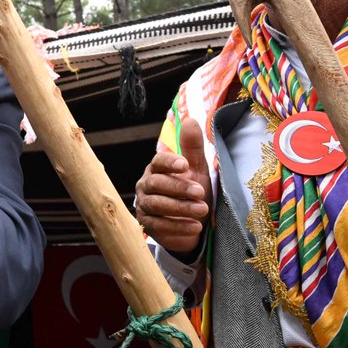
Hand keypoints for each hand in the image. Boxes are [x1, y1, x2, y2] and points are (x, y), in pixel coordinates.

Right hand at [135, 118, 211, 253]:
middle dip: (179, 188)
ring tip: (203, 210)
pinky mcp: (147, 225)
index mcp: (157, 169)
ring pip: (157, 205)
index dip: (170, 162)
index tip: (185, 165)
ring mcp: (144, 206)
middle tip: (201, 192)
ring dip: (181, 208)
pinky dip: (178, 227)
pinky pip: (159, 225)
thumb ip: (192, 147)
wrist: (192, 224)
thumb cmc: (192, 192)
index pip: (158, 162)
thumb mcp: (197, 169)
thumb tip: (189, 120)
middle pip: (157, 184)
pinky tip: (196, 227)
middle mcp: (146, 185)